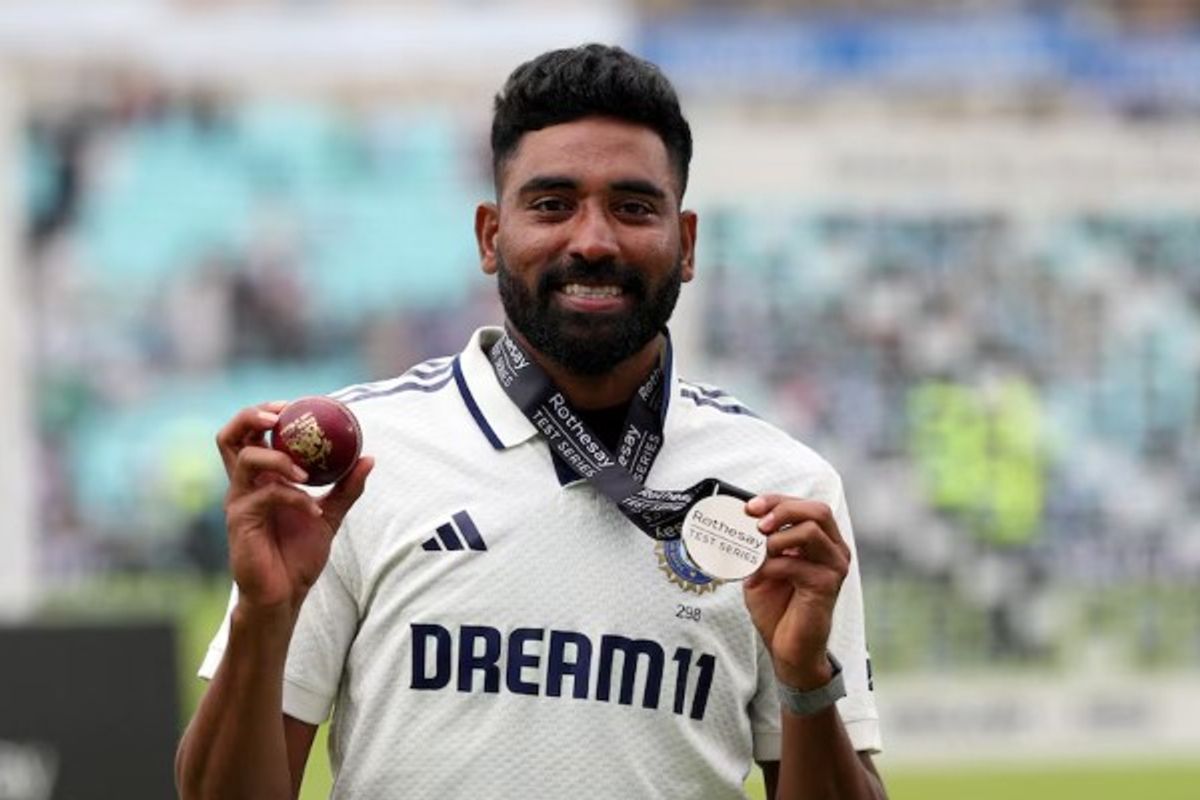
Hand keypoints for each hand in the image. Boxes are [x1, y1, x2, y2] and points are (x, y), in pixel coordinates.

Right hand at [216, 402, 373, 615]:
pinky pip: (266, 495)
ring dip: (278, 456)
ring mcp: (238, 501)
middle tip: (282, 415)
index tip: (295, 404)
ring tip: (305, 471)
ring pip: (246, 458)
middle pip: (230, 435)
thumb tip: (369, 457)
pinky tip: (312, 509)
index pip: (251, 433)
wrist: (285, 595)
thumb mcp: (330, 515)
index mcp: (260, 478)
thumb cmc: (299, 555)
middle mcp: (243, 484)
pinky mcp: (240, 521)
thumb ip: (347, 487)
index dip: (267, 411)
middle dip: (253, 416)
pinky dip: (293, 496)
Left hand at [742, 495, 850, 688]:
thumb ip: (758, 543)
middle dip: (782, 510)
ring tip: (757, 556)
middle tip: (757, 524)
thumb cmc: (777, 607)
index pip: (805, 506)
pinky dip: (768, 567)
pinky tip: (755, 580)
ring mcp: (834, 567)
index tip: (749, 507)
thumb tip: (740, 518)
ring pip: (810, 531)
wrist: (787, 648)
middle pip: (817, 510)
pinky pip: (795, 563)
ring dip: (776, 540)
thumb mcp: (763, 566)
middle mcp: (834, 550)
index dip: (776, 501)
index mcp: (822, 540)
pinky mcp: (826, 585)